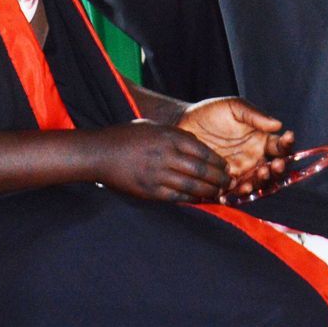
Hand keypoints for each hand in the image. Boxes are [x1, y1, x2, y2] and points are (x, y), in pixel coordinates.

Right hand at [87, 121, 229, 201]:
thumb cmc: (125, 137)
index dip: (217, 161)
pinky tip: (199, 199)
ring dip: (209, 191)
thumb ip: (175, 134)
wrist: (99, 153)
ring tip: (218, 193)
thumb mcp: (152, 126)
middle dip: (219, 178)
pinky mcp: (150, 190)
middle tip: (228, 182)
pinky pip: (177, 197)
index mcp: (168, 137)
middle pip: (201, 170)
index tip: (225, 166)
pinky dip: (192, 200)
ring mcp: (157, 174)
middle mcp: (165, 155)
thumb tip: (197, 144)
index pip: (203, 150)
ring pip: (193, 186)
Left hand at [174, 98, 295, 195]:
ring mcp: (241, 172)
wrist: (183, 124)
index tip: (287, 137)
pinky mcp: (224, 182)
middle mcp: (255, 159)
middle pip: (274, 170)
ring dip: (260, 183)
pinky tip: (235, 189)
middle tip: (274, 165)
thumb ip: (254, 115)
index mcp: (261, 140)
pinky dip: (237, 194)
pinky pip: (234, 192)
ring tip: (257, 176)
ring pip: (258, 184)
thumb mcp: (233, 107)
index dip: (287, 144)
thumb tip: (278, 124)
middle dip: (277, 169)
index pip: (280, 146)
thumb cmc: (210, 113)